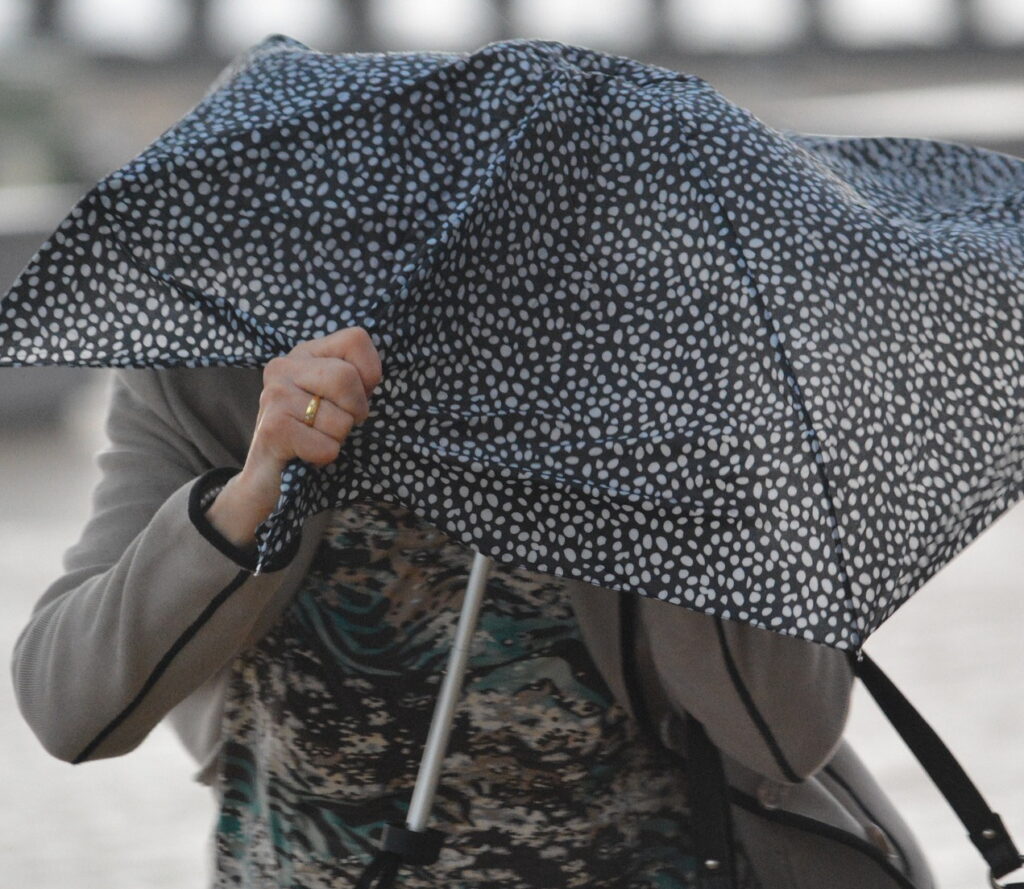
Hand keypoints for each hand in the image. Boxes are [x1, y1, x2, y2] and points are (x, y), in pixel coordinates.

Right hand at [205, 326, 382, 550]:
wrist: (267, 475)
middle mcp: (283, 366)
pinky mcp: (273, 428)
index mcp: (304, 352)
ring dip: (338, 438)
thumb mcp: (335, 396)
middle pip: (347, 378)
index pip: (355, 339)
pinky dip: (326, 456)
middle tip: (338, 423)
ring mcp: (274, 395)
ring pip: (341, 419)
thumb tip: (372, 377)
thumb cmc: (311, 432)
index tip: (354, 396)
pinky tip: (305, 453)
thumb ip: (355, 377)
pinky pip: (327, 446)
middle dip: (356, 410)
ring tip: (316, 437)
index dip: (369, 373)